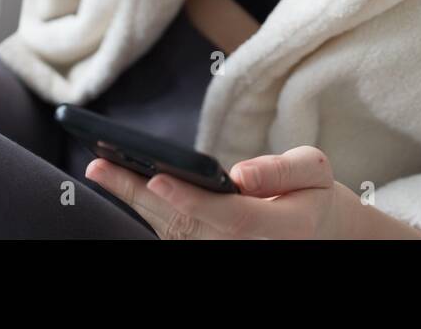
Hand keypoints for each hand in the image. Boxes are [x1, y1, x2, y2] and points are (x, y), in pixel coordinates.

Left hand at [85, 145, 353, 238]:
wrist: (319, 236)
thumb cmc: (312, 196)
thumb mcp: (314, 171)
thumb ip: (281, 171)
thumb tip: (239, 174)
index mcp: (281, 228)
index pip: (231, 218)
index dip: (192, 200)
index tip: (158, 177)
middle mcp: (248, 250)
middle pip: (187, 226)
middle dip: (141, 194)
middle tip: (101, 165)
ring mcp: (226, 256)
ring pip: (173, 232)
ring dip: (134, 201)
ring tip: (101, 167)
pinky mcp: (210, 252)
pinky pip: (174, 235)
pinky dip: (146, 209)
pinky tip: (122, 182)